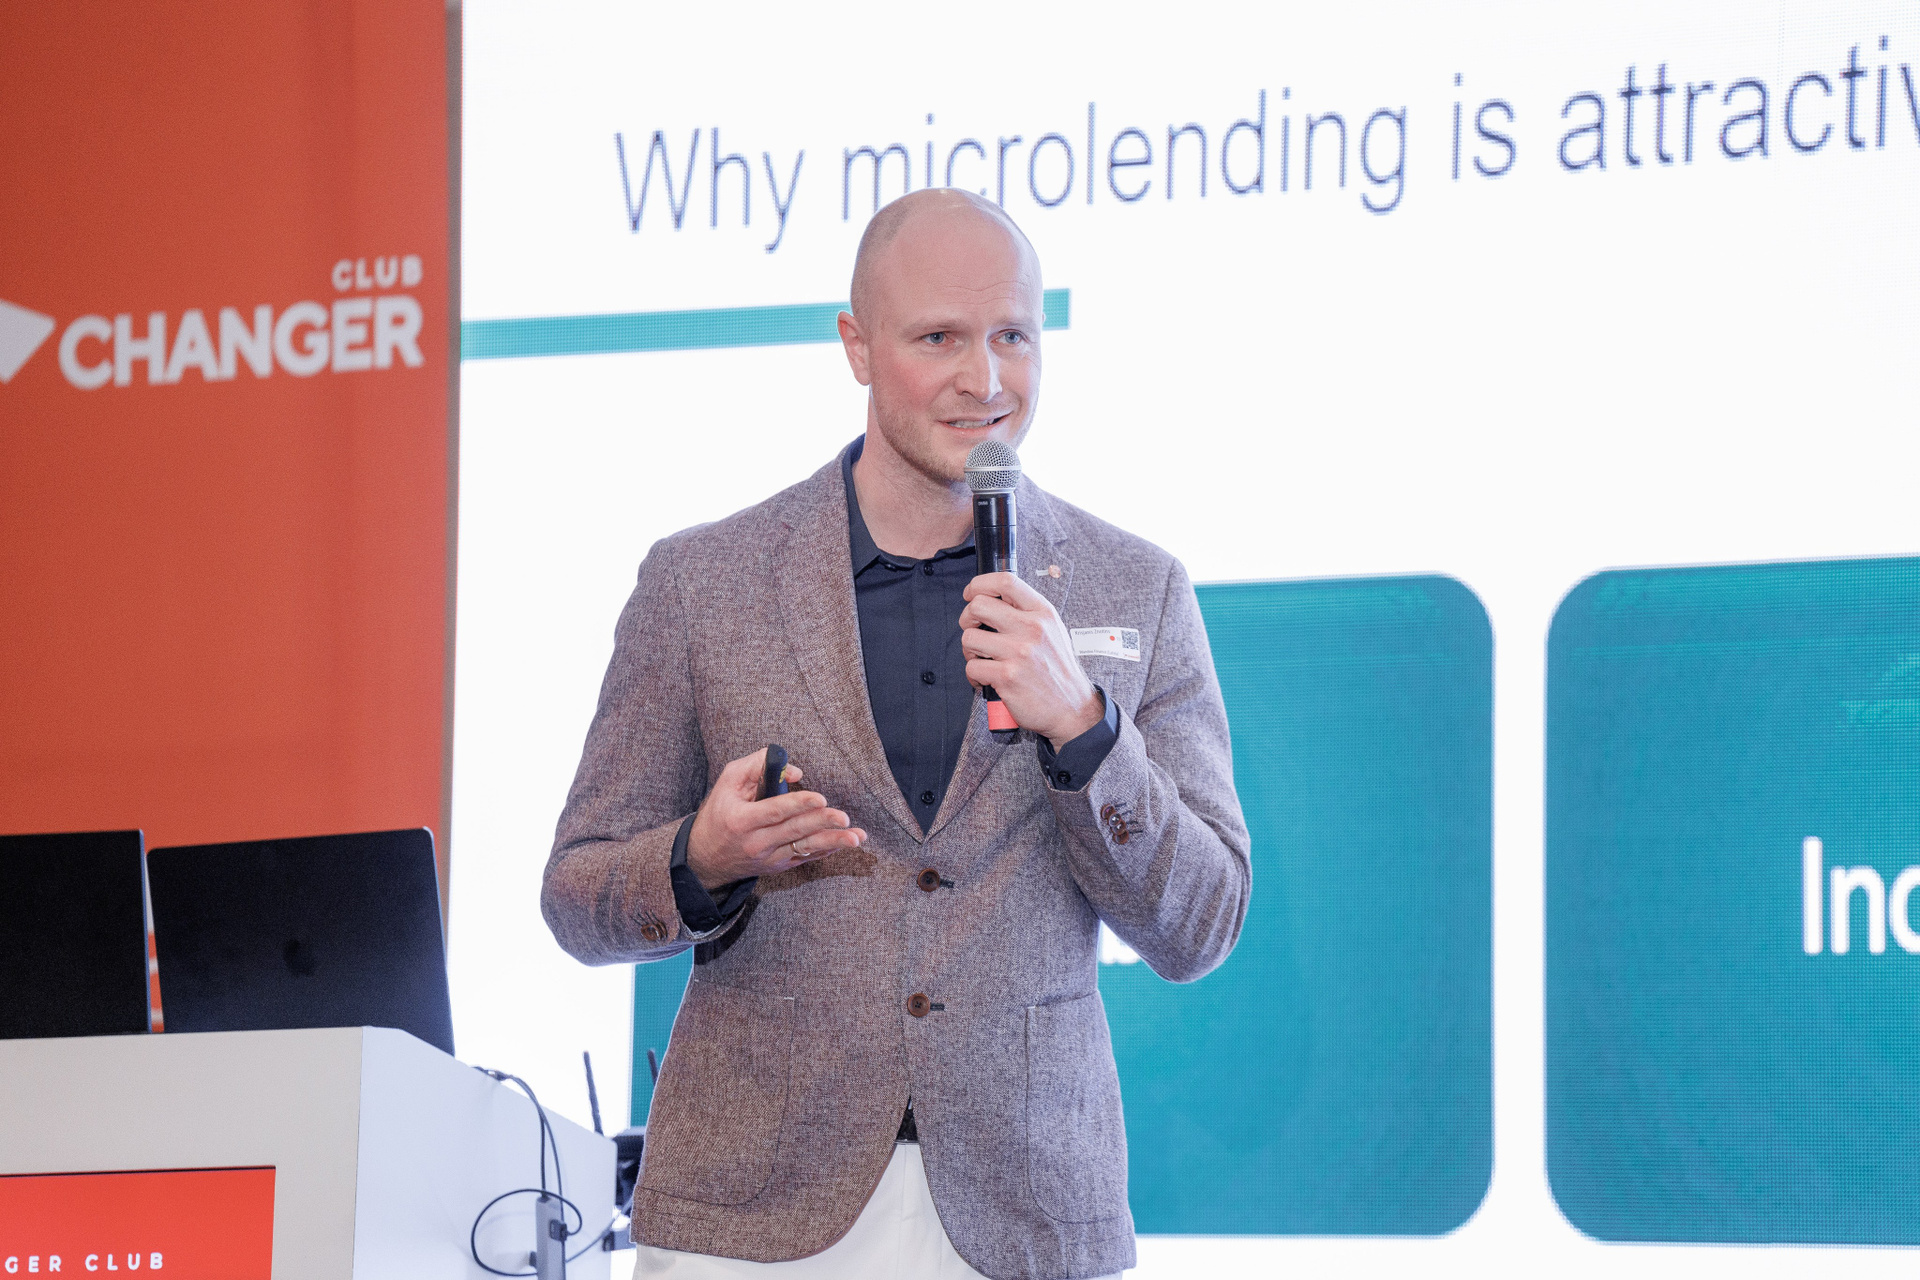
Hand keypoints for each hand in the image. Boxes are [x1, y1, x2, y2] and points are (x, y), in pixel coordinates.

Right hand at [686, 749, 867, 890]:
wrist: (706, 857)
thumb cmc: (720, 811)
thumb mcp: (728, 781)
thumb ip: (757, 766)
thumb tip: (795, 772)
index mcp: (741, 820)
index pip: (773, 811)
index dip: (797, 805)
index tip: (820, 798)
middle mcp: (755, 842)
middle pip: (794, 831)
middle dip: (821, 823)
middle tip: (843, 817)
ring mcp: (768, 858)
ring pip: (804, 849)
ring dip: (832, 842)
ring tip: (856, 837)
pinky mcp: (778, 866)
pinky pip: (806, 858)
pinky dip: (827, 850)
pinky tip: (845, 843)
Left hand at [959, 572, 1103, 749]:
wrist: (1072, 708)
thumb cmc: (1058, 669)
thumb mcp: (1052, 630)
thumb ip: (1026, 612)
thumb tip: (992, 599)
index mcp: (1042, 612)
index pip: (1006, 581)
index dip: (980, 583)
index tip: (971, 593)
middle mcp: (1031, 628)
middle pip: (978, 606)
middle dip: (967, 618)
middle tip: (974, 631)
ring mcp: (1019, 652)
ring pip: (969, 638)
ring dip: (969, 650)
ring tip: (982, 658)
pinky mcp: (1007, 676)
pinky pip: (972, 666)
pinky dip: (974, 675)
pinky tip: (986, 679)